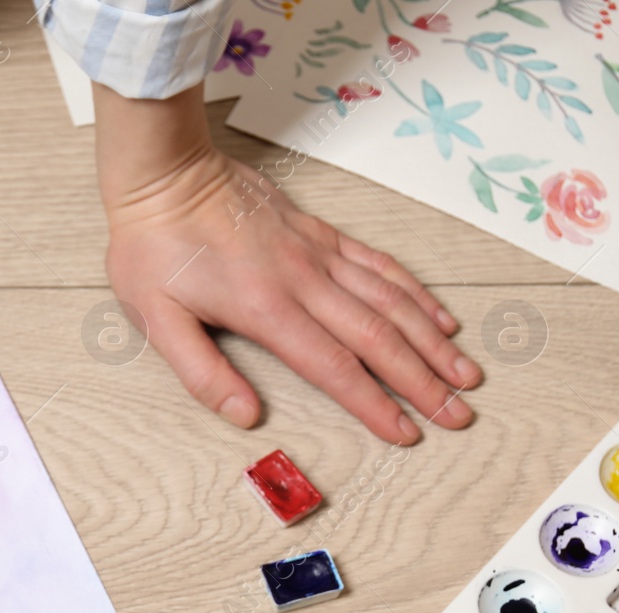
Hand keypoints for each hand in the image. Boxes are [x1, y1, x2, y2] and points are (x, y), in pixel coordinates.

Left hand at [94, 85, 479, 442]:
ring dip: (432, 341)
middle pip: (378, 338)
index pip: (334, 367)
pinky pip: (379, 264)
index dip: (374, 404)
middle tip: (459, 414)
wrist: (165, 173)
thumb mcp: (157, 318)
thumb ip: (202, 372)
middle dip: (423, 381)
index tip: (407, 433)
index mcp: (266, 308)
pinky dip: (414, 292)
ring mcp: (317, 253)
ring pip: (391, 301)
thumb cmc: (152, 246)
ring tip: (466, 374)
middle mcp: (303, 281)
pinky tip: (438, 317)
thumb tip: (244, 416)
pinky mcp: (320, 233)